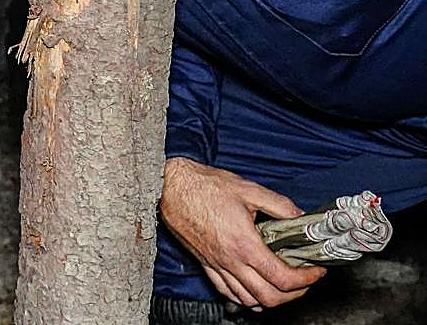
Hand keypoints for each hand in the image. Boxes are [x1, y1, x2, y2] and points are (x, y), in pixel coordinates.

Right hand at [160, 157, 325, 309]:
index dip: (306, 279)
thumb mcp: (248, 189)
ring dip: (270, 299)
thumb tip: (299, 216)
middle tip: (304, 281)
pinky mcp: (206, 264)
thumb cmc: (204, 186)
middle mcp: (231, 260)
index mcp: (245, 243)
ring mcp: (217, 265)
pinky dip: (245, 298)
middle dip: (294, 294)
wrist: (171, 187)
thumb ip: (279, 204)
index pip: (283, 278)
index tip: (314, 271)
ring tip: (282, 286)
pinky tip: (253, 290)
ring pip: (249, 300)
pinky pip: (227, 293)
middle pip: (269, 297)